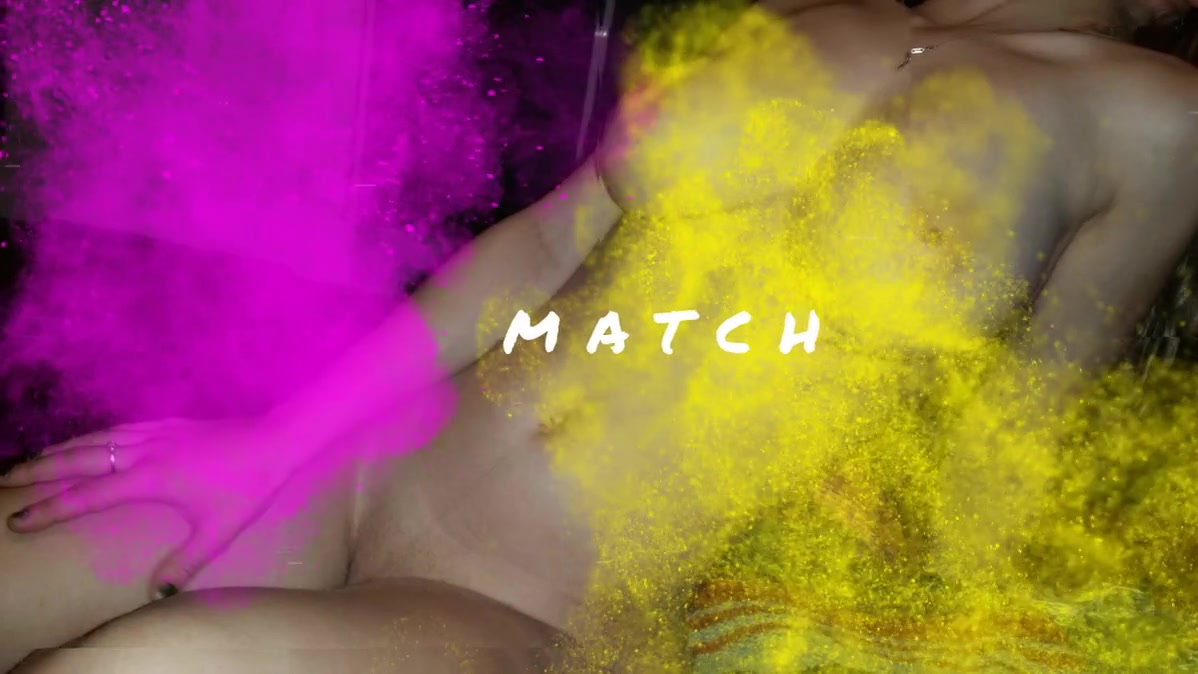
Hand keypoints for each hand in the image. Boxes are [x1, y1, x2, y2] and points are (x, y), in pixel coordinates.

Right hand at [0, 417, 294, 598]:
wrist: (278, 439)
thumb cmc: (249, 486)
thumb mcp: (218, 531)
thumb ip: (184, 563)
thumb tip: (155, 596)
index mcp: (148, 479)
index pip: (85, 497)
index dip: (48, 510)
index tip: (16, 522)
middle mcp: (143, 452)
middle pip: (78, 460)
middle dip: (37, 471)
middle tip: (4, 481)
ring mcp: (156, 434)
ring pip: (96, 439)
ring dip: (61, 450)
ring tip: (34, 461)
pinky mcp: (170, 424)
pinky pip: (119, 428)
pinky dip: (94, 435)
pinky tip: (90, 440)